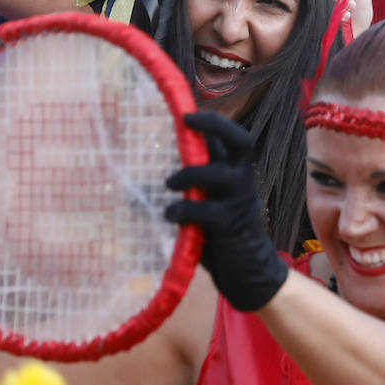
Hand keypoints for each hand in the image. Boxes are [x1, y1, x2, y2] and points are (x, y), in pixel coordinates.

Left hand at [165, 111, 287, 310]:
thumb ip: (186, 189)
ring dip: (190, 173)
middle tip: (188, 123)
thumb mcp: (203, 205)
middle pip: (240, 142)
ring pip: (221, 174)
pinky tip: (169, 216)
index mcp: (234, 173)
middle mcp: (240, 181)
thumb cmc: (219, 234)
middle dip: (216, 126)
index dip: (211, 122)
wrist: (247, 271)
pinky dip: (183, 210)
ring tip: (168, 184)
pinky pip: (206, 211)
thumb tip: (136, 180)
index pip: (229, 138)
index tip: (185, 113)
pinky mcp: (230, 225)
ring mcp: (238, 202)